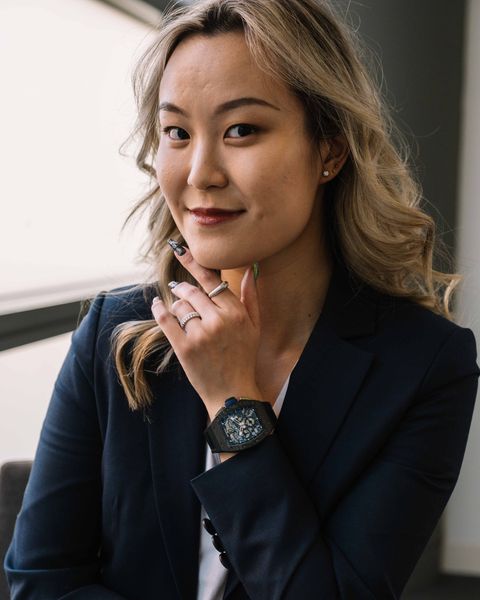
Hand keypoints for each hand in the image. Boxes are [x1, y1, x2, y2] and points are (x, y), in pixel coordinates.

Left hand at [150, 244, 261, 421]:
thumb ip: (250, 297)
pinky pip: (166, 321)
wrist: (232, 393)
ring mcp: (200, 335)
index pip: (212, 281)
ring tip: (182, 313)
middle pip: (192, 291)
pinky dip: (159, 311)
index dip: (194, 263)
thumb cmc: (244, 357)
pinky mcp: (184, 349)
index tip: (180, 248)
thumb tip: (251, 270)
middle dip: (183, 288)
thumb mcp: (254, 326)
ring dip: (177, 304)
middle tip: (178, 287)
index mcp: (236, 313)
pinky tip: (157, 306)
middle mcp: (218, 321)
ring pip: (179, 305)